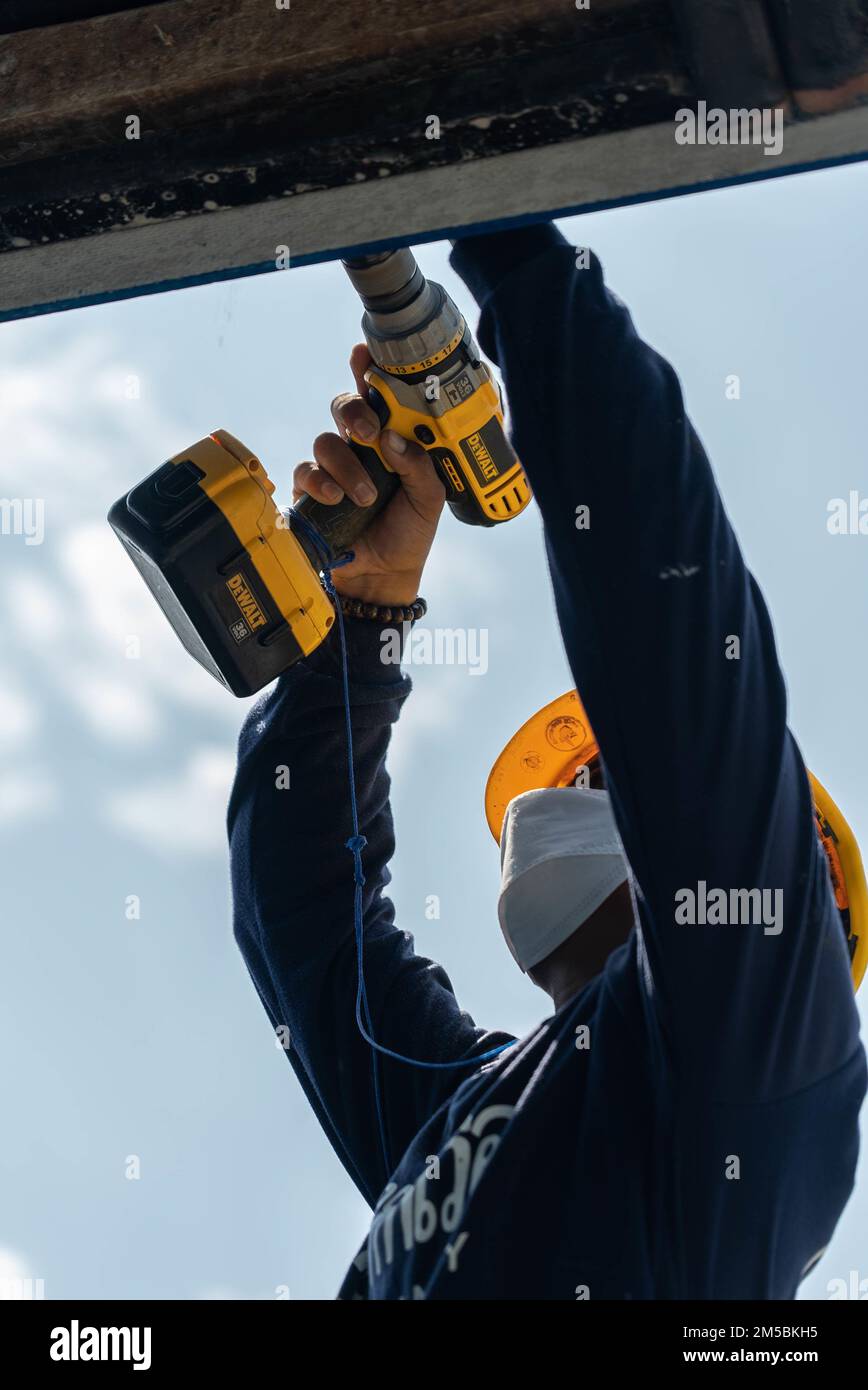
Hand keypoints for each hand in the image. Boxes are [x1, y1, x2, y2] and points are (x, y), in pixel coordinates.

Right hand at [292, 344, 445, 604]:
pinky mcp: (311, 491)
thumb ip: (418, 466)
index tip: (364, 353)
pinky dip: (319, 483)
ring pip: (325, 441)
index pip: (379, 395)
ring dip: (346, 466)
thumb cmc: (408, 534)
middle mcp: (359, 446)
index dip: (369, 369)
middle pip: (345, 405)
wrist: (383, 577)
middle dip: (354, 411)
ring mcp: (333, 467)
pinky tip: (335, 498)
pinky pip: (305, 472)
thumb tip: (393, 439)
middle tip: (369, 433)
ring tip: (365, 496)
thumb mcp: (428, 500)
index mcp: (391, 440)